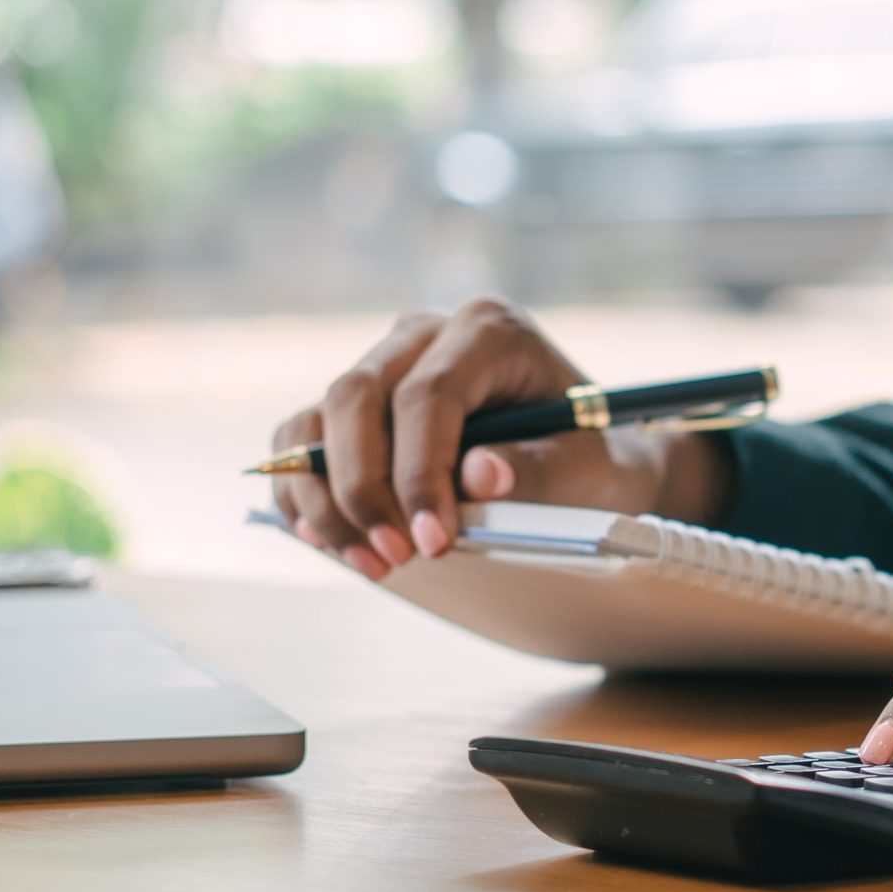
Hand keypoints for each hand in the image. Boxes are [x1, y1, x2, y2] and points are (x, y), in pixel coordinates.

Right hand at [269, 298, 733, 577]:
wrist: (583, 456)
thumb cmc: (589, 456)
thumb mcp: (587, 468)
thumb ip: (538, 470)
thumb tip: (478, 476)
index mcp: (489, 330)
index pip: (428, 395)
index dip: (418, 473)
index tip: (433, 541)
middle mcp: (425, 333)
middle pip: (356, 396)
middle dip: (365, 487)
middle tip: (394, 557)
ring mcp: (383, 362)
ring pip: (318, 418)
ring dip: (326, 497)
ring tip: (368, 562)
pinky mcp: (356, 404)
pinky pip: (303, 440)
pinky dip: (304, 492)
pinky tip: (331, 542)